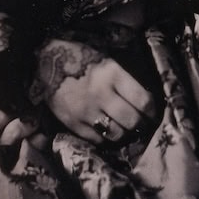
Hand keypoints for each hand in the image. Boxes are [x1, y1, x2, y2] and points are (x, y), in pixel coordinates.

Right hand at [36, 38, 155, 143]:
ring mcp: (86, 110)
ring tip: (123, 128)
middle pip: (131, 120)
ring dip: (123, 133)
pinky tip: (105, 131)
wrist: (46, 61)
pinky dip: (104, 138)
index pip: (142, 100)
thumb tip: (143, 103)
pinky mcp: (73, 123)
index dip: (152, 111)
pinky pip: (96, 139)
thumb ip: (124, 81)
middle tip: (140, 124)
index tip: (152, 114)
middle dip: (140, 124)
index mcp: (112, 74)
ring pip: (116, 133)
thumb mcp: (107, 62)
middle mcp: (101, 94)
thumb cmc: (81, 59)